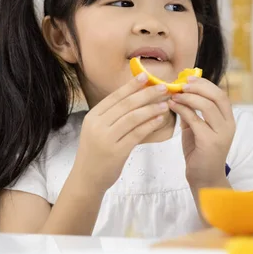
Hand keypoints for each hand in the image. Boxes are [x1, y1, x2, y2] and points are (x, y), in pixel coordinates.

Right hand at [74, 73, 169, 189]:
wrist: (87, 178)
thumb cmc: (96, 152)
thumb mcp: (98, 130)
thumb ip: (113, 115)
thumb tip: (136, 97)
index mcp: (93, 116)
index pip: (115, 96)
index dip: (131, 85)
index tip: (146, 76)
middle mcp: (98, 124)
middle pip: (126, 104)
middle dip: (146, 94)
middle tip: (163, 88)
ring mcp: (106, 138)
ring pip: (133, 117)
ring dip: (151, 109)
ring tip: (165, 104)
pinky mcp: (117, 151)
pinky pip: (137, 134)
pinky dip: (150, 125)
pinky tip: (160, 120)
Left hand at [167, 76, 234, 187]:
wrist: (204, 180)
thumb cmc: (200, 154)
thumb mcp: (197, 129)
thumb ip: (192, 113)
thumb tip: (180, 94)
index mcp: (228, 120)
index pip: (220, 95)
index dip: (205, 84)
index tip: (189, 78)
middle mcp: (228, 125)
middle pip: (217, 96)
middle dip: (198, 87)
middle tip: (181, 84)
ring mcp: (221, 134)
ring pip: (207, 106)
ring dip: (188, 97)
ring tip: (175, 95)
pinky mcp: (210, 142)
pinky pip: (195, 120)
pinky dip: (182, 110)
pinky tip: (172, 106)